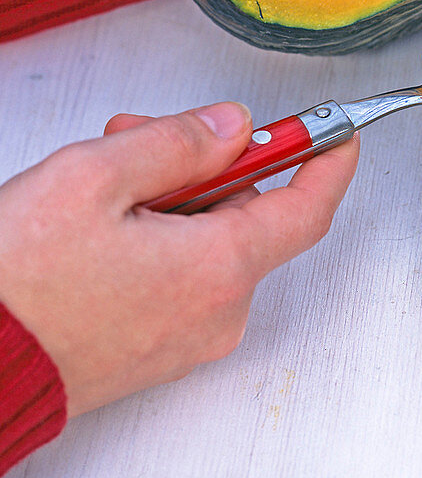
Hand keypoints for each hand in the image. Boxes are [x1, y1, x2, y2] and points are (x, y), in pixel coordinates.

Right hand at [0, 102, 359, 416]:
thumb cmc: (17, 286)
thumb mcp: (96, 177)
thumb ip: (181, 141)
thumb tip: (234, 126)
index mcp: (219, 268)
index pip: (308, 207)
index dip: (326, 159)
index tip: (334, 129)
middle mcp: (217, 311)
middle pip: (245, 215)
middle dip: (204, 165)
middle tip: (139, 141)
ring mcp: (188, 338)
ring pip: (208, 243)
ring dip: (171, 201)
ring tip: (100, 189)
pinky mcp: (158, 352)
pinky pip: (182, 279)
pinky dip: (159, 243)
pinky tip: (104, 230)